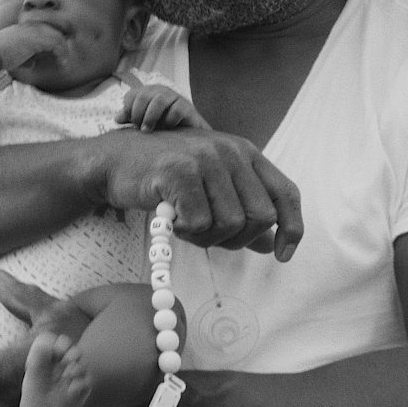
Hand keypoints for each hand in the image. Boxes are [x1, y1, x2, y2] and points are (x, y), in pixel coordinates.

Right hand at [0, 22, 66, 71]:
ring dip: (64, 52)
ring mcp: (35, 30)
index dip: (56, 43)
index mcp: (28, 26)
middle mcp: (33, 25)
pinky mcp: (38, 38)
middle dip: (62, 46)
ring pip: (59, 38)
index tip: (58, 56)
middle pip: (57, 32)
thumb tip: (33, 62)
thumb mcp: (16, 53)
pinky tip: (61, 63)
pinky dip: (62, 54)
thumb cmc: (0, 56)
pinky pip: (57, 44)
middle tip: (64, 60)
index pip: (49, 30)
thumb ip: (25, 55)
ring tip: (63, 64)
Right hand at [89, 128, 300, 260]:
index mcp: (245, 152)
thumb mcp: (212, 188)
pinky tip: (171, 219)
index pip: (286, 193)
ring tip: (184, 224)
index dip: (292, 227)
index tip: (283, 255)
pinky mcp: (179, 172)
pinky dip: (185, 232)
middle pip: (261, 217)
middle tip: (208, 236)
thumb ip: (242, 210)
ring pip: (231, 224)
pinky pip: (199, 224)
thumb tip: (272, 243)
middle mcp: (230, 151)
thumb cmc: (165, 177)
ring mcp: (205, 158)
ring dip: (206, 238)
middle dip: (238, 239)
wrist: (115, 161)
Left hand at [116, 84, 210, 130]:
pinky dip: (169, 121)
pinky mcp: (187, 107)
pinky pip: (176, 110)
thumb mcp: (144, 121)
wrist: (188, 133)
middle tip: (139, 128)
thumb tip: (117, 118)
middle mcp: (160, 91)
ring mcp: (174, 97)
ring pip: (159, 100)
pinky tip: (167, 128)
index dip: (128, 109)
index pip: (131, 95)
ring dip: (150, 117)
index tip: (130, 123)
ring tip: (147, 130)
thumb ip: (131, 118)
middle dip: (137, 113)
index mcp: (148, 92)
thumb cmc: (162, 125)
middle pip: (143, 96)